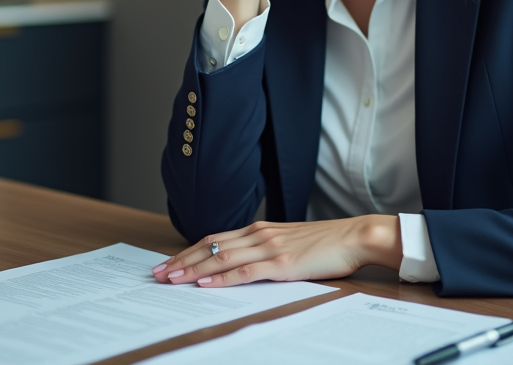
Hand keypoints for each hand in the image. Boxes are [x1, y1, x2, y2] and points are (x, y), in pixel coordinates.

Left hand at [150, 216, 400, 286]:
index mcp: (260, 229)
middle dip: (181, 261)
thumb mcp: (290, 242)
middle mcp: (259, 234)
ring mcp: (269, 248)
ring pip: (221, 258)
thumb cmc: (326, 243)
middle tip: (157, 273)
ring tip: (171, 279)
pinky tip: (205, 284)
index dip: (189, 251)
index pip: (215, 239)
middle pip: (210, 247)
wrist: (354, 237)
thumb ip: (266, 249)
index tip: (168, 262)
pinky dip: (222, 278)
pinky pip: (245, 271)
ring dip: (193, 269)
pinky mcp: (281, 264)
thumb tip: (244, 263)